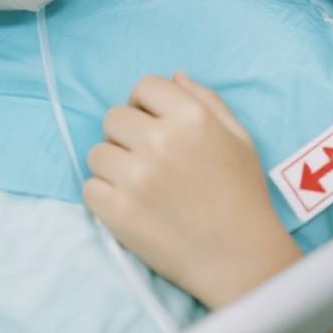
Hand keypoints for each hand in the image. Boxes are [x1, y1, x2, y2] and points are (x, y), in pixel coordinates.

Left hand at [84, 73, 301, 308]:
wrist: (238, 256)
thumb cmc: (242, 194)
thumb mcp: (238, 136)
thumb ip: (207, 100)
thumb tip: (175, 76)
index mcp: (192, 117)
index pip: (145, 86)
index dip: (146, 103)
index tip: (153, 122)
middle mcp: (161, 141)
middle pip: (114, 117)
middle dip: (127, 132)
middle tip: (147, 156)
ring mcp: (136, 177)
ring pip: (97, 152)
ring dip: (114, 164)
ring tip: (140, 183)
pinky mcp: (118, 212)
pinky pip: (89, 188)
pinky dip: (104, 195)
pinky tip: (130, 203)